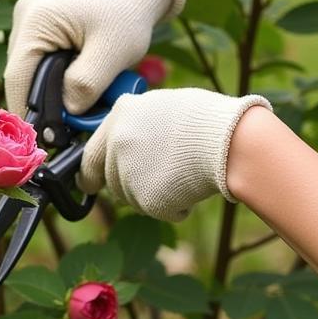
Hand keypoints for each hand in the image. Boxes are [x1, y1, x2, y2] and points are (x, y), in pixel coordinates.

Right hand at [4, 0, 185, 115]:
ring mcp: (27, 24)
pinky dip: (54, 83)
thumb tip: (65, 114)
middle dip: (43, 105)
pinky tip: (74, 91)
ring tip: (76, 110)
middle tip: (66, 130)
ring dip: (50, 94)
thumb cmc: (126, 17)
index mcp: (35, 19)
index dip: (28, 112)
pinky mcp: (35, 32)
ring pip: (28, 75)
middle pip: (21, 78)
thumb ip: (86, 84)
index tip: (44, 140)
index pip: (18, 77)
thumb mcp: (112, 53)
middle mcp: (23, 18)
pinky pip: (37, 67)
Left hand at [79, 87, 271, 220]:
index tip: (89, 183)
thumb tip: (130, 144)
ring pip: (133, 198)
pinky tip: (190, 187)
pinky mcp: (146, 200)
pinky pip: (156, 210)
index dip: (91, 172)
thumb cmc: (206, 121)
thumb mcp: (163, 108)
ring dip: (153, 195)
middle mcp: (117, 144)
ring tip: (183, 174)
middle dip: (129, 185)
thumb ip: (138, 125)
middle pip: (112, 180)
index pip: (91, 154)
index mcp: (120, 115)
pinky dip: (173, 206)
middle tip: (158, 181)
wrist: (227, 142)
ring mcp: (129, 173)